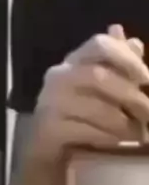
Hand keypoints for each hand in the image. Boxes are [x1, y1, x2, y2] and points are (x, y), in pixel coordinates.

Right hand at [31, 25, 148, 159]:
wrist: (45, 142)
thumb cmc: (79, 109)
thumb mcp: (100, 84)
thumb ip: (119, 63)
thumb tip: (134, 42)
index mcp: (75, 59)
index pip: (100, 44)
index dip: (127, 58)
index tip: (147, 79)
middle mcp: (60, 75)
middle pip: (98, 76)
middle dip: (130, 96)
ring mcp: (51, 101)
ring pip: (96, 108)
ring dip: (125, 124)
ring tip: (140, 134)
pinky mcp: (50, 127)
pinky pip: (86, 131)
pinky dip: (108, 137)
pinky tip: (117, 142)